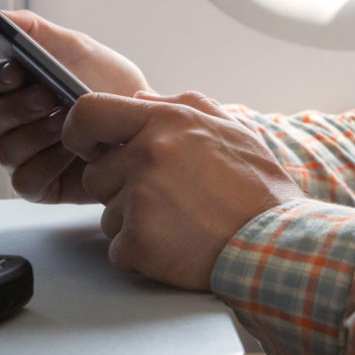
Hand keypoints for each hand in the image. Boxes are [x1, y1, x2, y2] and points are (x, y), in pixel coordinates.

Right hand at [0, 10, 150, 203]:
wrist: (145, 122)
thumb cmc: (108, 84)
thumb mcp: (78, 49)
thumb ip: (37, 31)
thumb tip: (1, 16)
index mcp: (14, 87)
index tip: (16, 70)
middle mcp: (12, 123)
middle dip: (20, 106)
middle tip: (49, 97)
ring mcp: (23, 155)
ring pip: (6, 149)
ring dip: (37, 135)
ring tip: (68, 124)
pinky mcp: (39, 186)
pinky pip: (25, 179)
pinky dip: (47, 164)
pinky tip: (73, 151)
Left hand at [62, 90, 304, 290]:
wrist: (276, 243)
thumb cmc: (257, 188)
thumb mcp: (229, 129)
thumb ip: (182, 106)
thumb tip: (139, 100)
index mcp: (165, 123)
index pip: (88, 112)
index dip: (78, 131)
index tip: (86, 145)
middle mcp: (147, 156)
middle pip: (96, 174)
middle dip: (119, 188)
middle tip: (165, 198)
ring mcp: (140, 200)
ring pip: (106, 215)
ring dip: (133, 222)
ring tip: (179, 222)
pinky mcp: (139, 242)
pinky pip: (118, 249)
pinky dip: (141, 254)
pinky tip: (176, 246)